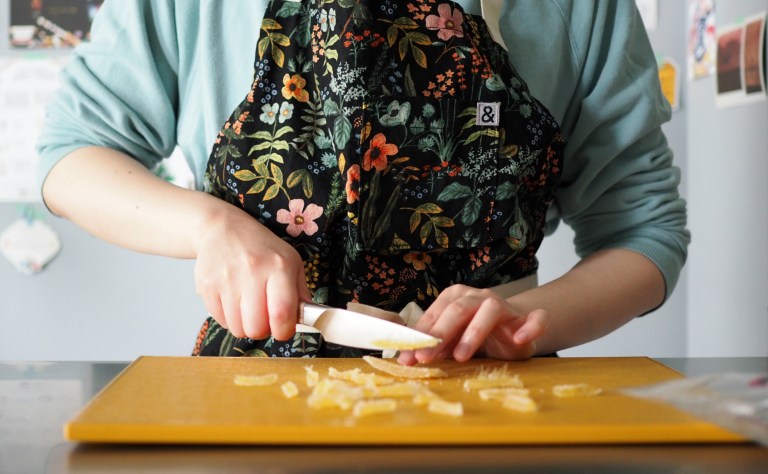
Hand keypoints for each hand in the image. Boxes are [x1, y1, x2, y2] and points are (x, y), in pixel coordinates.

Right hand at [193, 204, 310, 340]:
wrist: (223, 229)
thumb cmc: (262, 248)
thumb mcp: (291, 261)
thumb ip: (301, 292)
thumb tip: (309, 318)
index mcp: (279, 266)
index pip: (282, 313)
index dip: (285, 331)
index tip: (284, 329)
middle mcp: (252, 272)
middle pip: (257, 328)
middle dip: (264, 331)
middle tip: (265, 319)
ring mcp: (227, 280)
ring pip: (237, 329)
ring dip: (246, 326)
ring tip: (249, 309)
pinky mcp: (207, 286)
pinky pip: (221, 321)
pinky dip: (230, 319)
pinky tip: (234, 302)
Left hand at [397, 285, 548, 364]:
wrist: (513, 331)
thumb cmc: (475, 334)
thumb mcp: (452, 340)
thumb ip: (434, 346)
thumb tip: (405, 358)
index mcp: (455, 298)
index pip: (435, 315)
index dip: (421, 337)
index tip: (408, 358)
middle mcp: (478, 297)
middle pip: (458, 310)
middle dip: (440, 334)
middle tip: (426, 357)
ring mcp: (504, 306)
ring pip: (489, 311)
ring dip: (474, 333)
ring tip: (461, 356)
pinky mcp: (528, 319)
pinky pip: (535, 319)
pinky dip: (530, 327)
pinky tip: (521, 339)